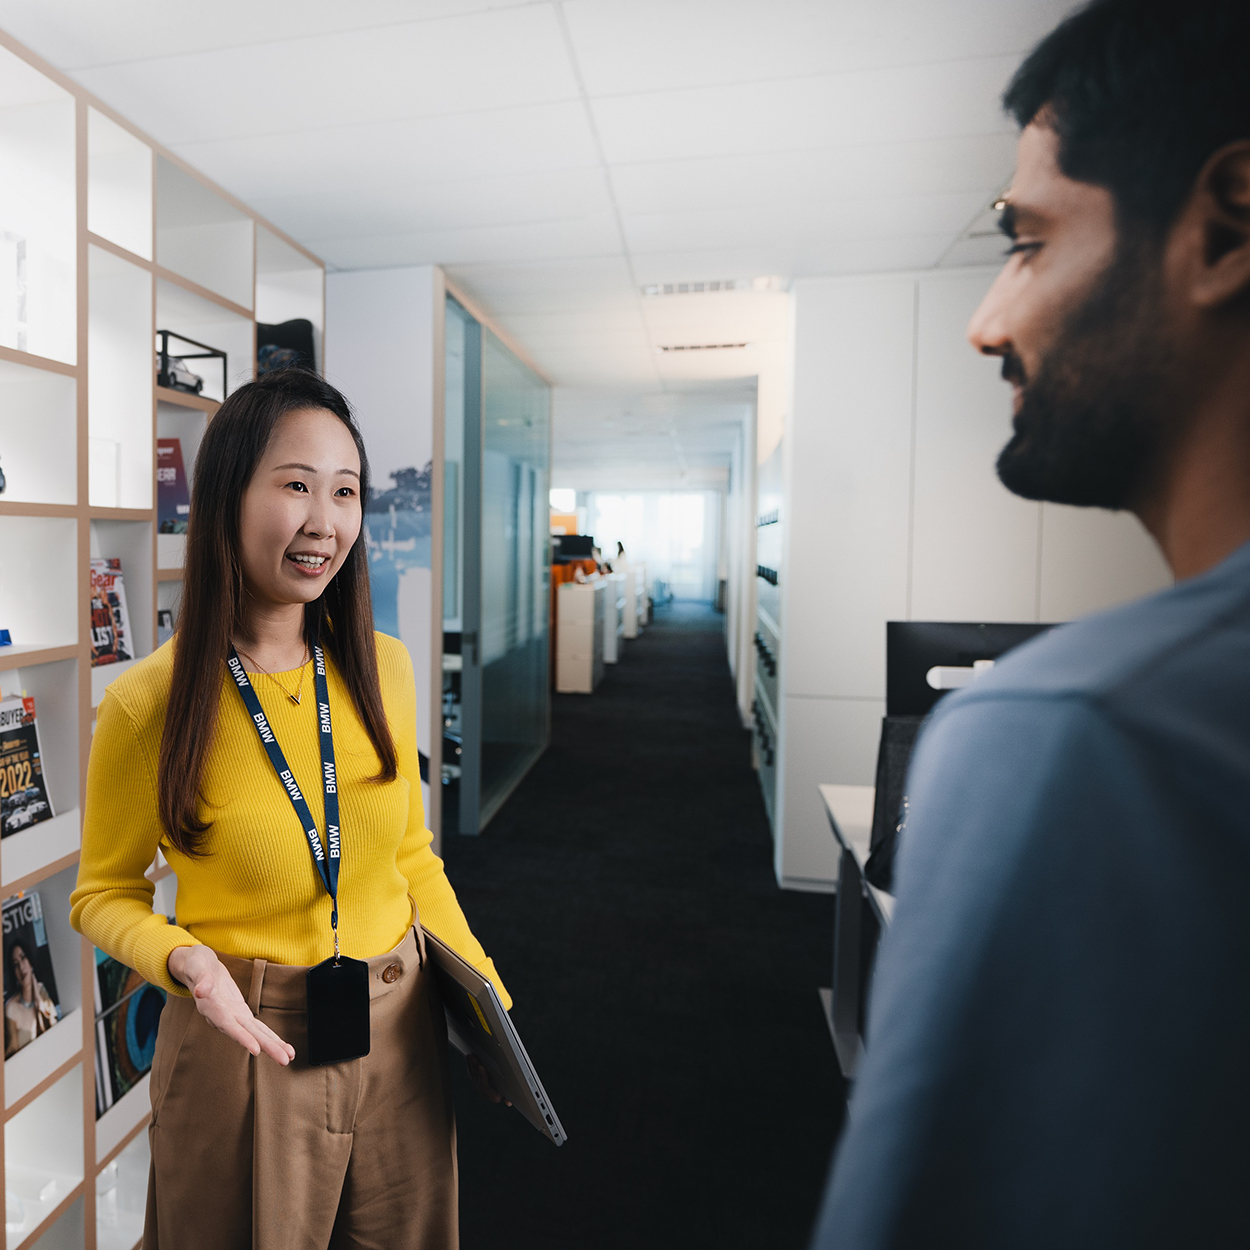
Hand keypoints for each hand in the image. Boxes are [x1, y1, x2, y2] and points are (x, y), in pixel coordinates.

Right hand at [168, 946, 294, 1065]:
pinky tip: (282, 1046)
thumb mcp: (196, 965)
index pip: (227, 1024)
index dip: (241, 1036)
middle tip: (284, 1060)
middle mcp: (222, 1017)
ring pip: (254, 1033)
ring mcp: (232, 1016)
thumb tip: (201, 991)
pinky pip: (256, 1027)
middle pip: (246, 1034)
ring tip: (288, 1057)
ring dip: (272, 1046)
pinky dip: (269, 1036)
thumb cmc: (196, 965)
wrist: (196, 967)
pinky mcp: (240, 1013)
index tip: (256, 1049)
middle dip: (266, 1047)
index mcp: (210, 1006)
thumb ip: (201, 978)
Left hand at [466, 1054, 510, 1105]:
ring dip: (472, 1065)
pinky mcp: (476, 1082)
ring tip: (471, 1056)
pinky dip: (470, 1065)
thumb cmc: (510, 1089)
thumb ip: (509, 1097)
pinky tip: (469, 1059)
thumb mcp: (511, 1093)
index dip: (482, 1076)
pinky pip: (471, 1074)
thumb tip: (508, 1103)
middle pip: (478, 1079)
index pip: (485, 1085)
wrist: (506, 1089)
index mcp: (493, 1096)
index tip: (481, 1066)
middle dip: (475, 1067)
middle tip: (474, 1057)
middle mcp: (485, 1093)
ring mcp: (480, 1088)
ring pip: (473, 1076)